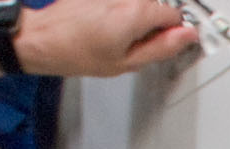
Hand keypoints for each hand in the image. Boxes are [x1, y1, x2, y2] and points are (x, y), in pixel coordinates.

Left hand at [17, 0, 197, 78]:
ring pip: (138, 4)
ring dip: (132, 19)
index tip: (165, 45)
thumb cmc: (76, 52)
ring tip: (112, 36)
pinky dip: (115, 12)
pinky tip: (100, 26)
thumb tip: (187, 36)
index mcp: (138, 12)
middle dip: (151, 25)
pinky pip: (120, 2)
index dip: (173, 33)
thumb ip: (163, 47)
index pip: (176, 15)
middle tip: (132, 46)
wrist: (42, 37)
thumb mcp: (127, 62)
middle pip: (156, 7)